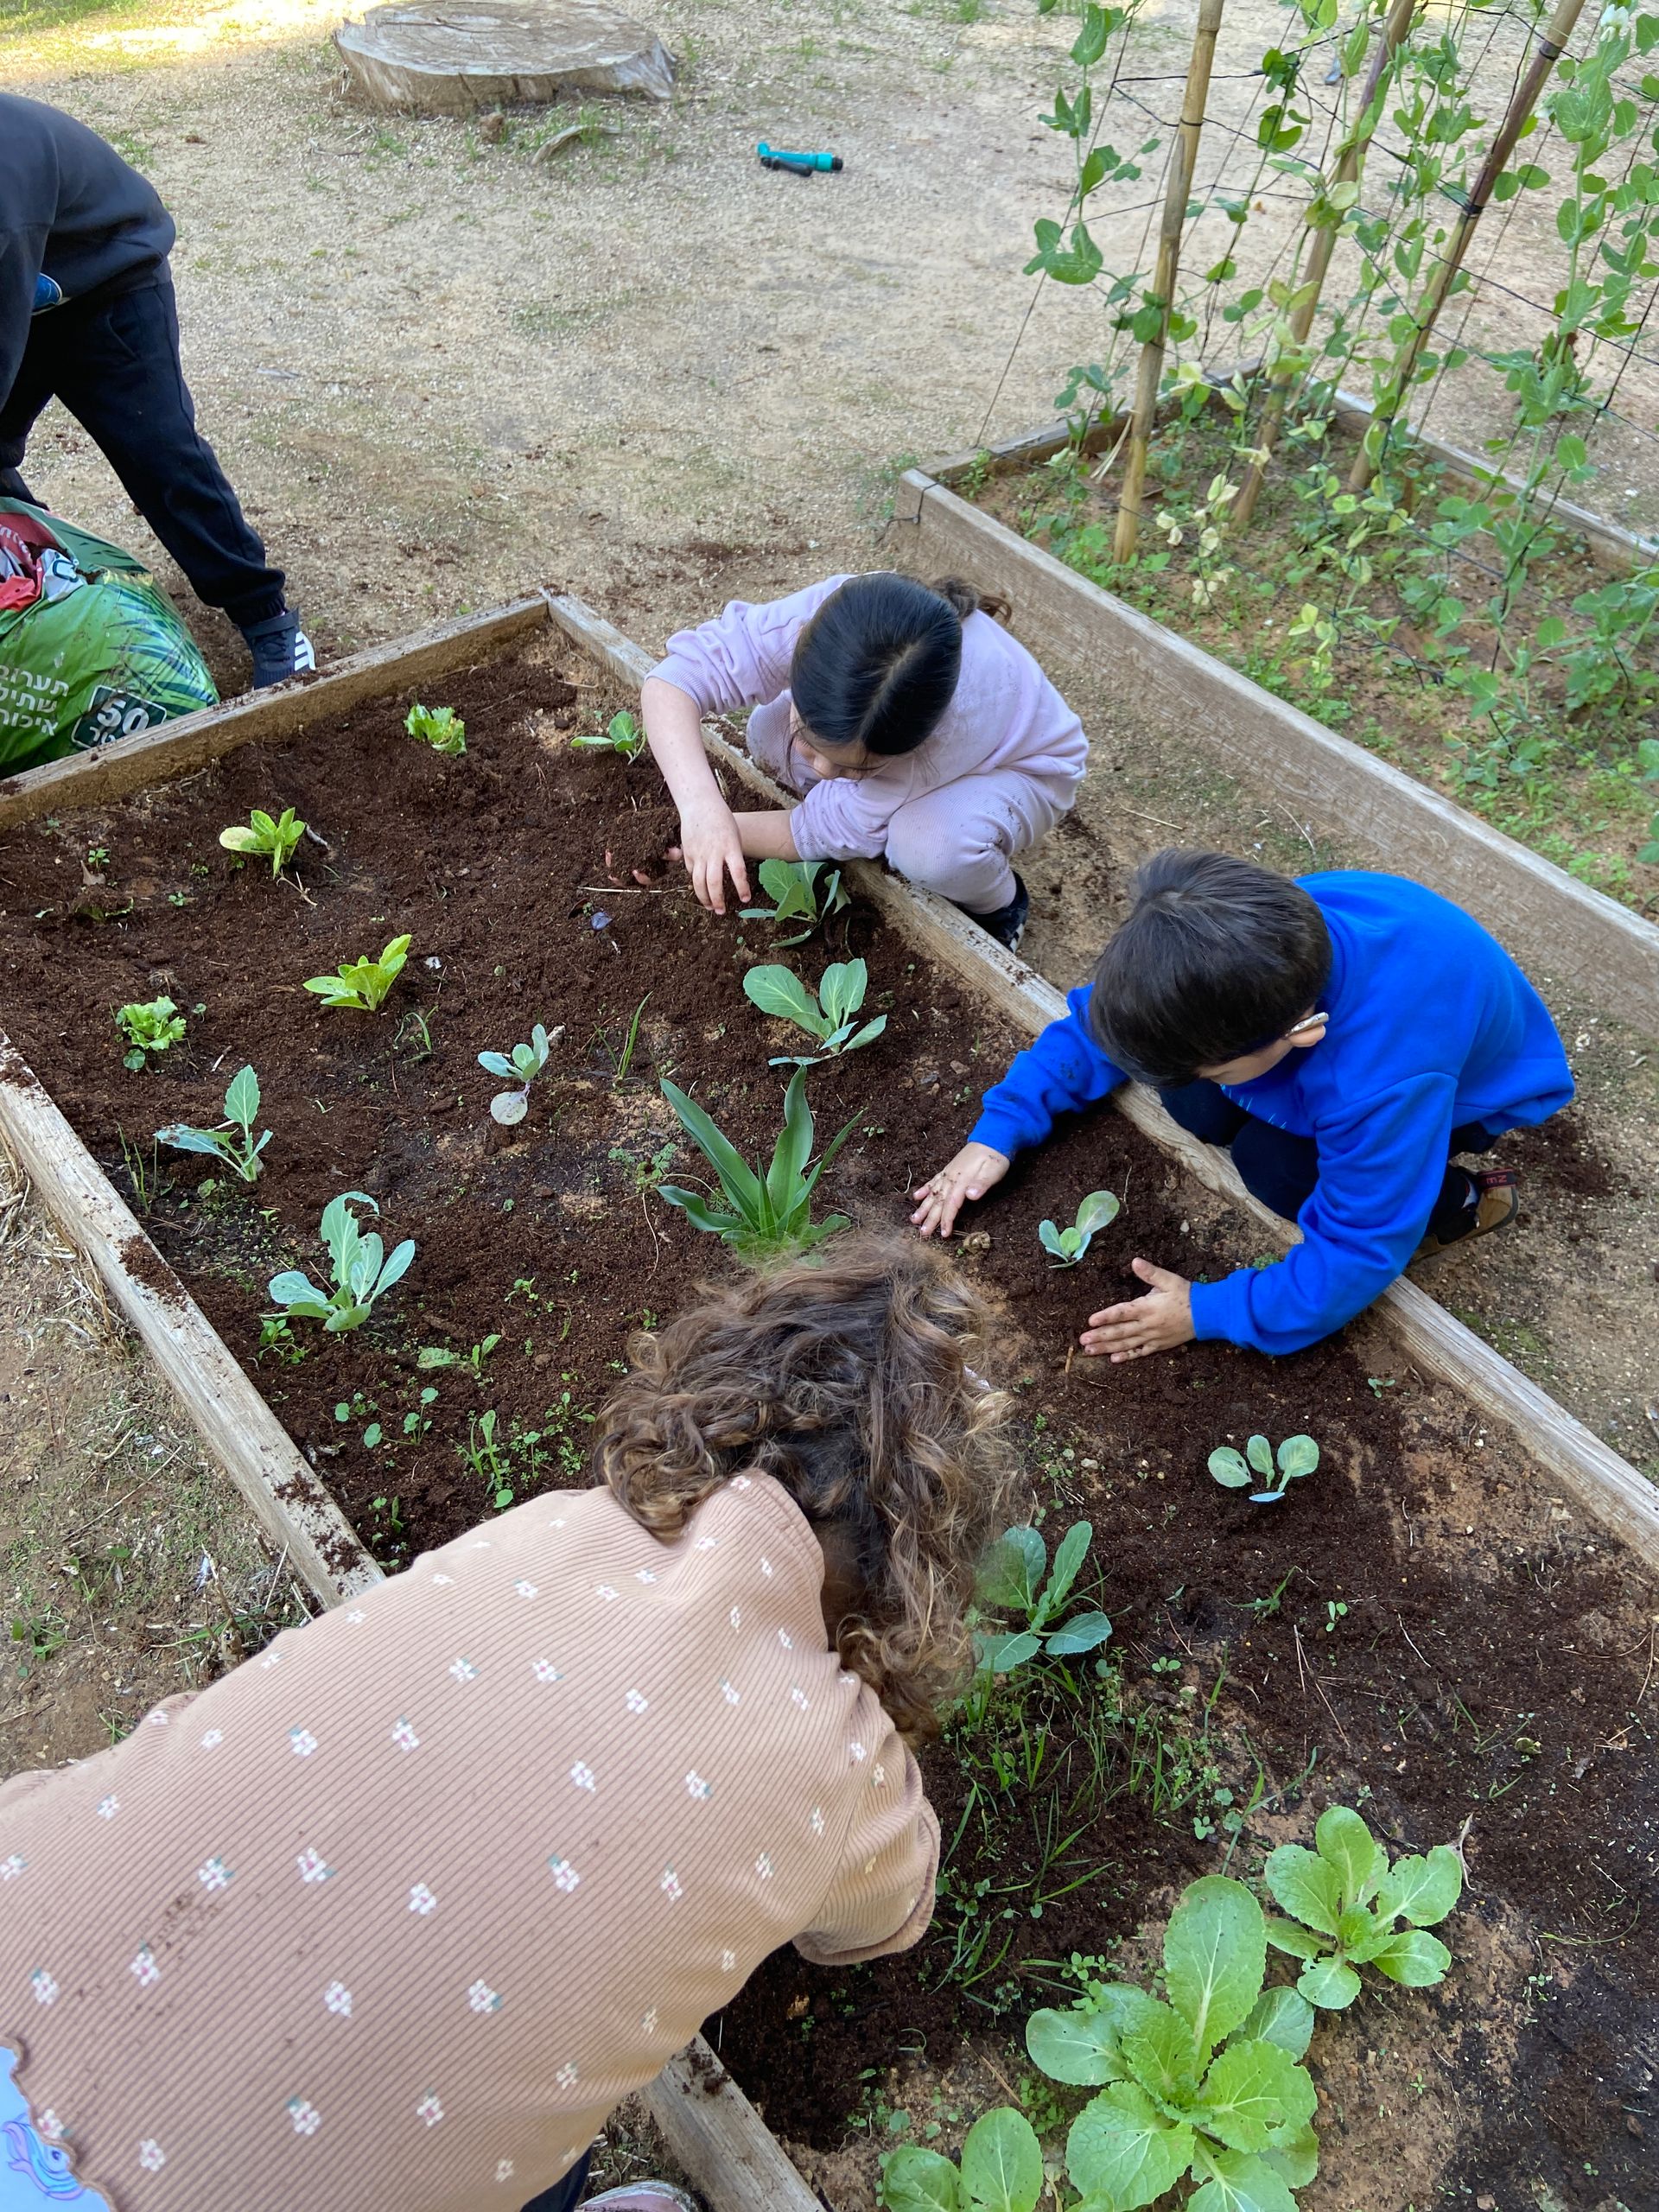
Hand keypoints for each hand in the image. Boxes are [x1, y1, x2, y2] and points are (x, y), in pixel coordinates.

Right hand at [675, 800, 750, 914]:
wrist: (700, 804)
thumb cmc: (722, 821)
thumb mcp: (734, 836)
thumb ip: (733, 857)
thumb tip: (735, 879)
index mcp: (731, 846)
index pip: (738, 873)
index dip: (742, 888)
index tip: (745, 899)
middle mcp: (714, 852)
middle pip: (714, 883)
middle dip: (718, 900)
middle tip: (722, 911)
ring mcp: (699, 853)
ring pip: (699, 882)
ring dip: (705, 898)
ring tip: (711, 907)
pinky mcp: (688, 853)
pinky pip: (691, 873)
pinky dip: (696, 883)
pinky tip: (701, 889)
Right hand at [910, 1144, 1009, 1237]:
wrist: (992, 1139)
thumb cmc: (995, 1157)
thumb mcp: (994, 1171)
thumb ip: (982, 1184)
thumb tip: (970, 1195)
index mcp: (962, 1180)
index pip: (951, 1204)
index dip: (946, 1220)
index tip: (943, 1234)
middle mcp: (951, 1177)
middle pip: (938, 1201)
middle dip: (930, 1219)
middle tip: (922, 1234)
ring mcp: (948, 1173)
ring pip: (932, 1193)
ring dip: (923, 1207)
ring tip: (913, 1220)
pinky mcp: (949, 1170)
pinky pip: (933, 1181)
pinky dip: (924, 1189)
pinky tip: (916, 1197)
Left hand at [1080, 1258, 1194, 1361]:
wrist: (1208, 1314)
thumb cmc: (1187, 1295)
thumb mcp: (1169, 1280)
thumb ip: (1151, 1273)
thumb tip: (1135, 1261)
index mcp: (1147, 1307)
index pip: (1122, 1313)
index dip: (1105, 1317)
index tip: (1090, 1321)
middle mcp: (1147, 1325)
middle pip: (1120, 1332)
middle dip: (1100, 1337)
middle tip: (1083, 1341)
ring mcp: (1153, 1337)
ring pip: (1126, 1344)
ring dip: (1107, 1348)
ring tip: (1090, 1351)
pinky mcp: (1159, 1345)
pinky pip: (1141, 1352)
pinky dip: (1127, 1357)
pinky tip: (1114, 1360)